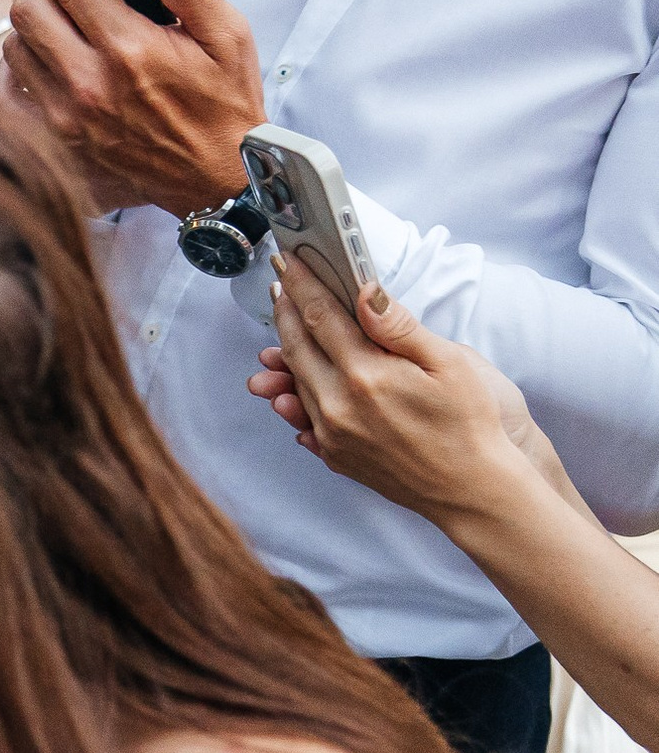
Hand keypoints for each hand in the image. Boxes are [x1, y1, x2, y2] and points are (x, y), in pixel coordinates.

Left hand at [0, 0, 261, 214]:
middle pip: (27, 10)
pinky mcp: (56, 143)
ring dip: (27, 24)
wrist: (215, 178)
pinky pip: (6, 97)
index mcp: (129, 48)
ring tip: (54, 16)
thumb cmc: (224, 103)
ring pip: (14, 49)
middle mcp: (88, 83)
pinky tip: (35, 58)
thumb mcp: (226, 34)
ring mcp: (65, 117)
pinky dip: (12, 70)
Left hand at [251, 255, 558, 526]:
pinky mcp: (334, 456)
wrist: (473, 490)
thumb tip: (364, 290)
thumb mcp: (449, 362)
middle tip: (279, 284)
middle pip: (297, 348)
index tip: (286, 262)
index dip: (302, 286)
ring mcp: (331, 435)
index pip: (320, 317)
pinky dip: (294, 395)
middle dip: (286, 311)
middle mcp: (338, 406)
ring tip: (282, 326)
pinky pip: (303, 419)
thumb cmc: (472, 422)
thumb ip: (398, 326)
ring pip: (295, 383)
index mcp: (365, 375)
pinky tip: (290, 386)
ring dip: (284, 353)